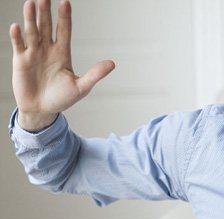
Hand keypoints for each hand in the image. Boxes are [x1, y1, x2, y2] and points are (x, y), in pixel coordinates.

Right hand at [9, 0, 114, 129]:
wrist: (42, 110)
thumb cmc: (62, 99)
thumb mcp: (81, 88)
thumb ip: (94, 75)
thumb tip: (112, 64)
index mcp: (62, 53)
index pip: (64, 31)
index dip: (64, 17)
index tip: (65, 2)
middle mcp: (47, 49)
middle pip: (47, 26)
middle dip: (46, 12)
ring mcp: (33, 53)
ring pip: (32, 32)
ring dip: (31, 19)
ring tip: (32, 4)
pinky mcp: (21, 61)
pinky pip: (19, 45)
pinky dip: (17, 37)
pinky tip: (17, 27)